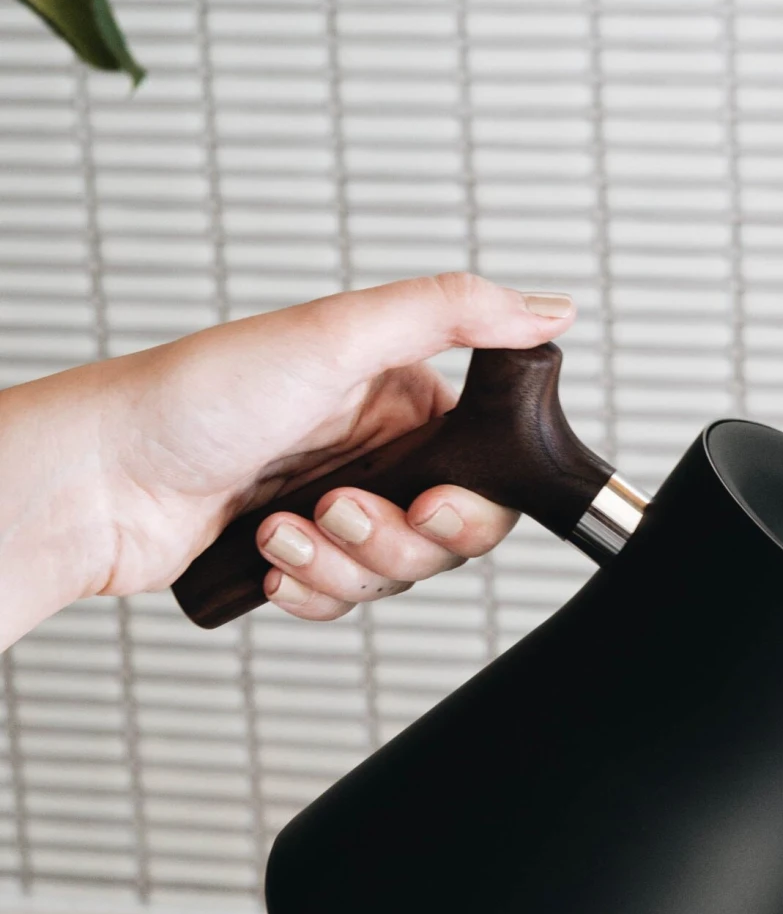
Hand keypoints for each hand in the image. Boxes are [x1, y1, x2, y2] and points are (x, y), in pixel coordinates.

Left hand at [0, 273, 575, 647]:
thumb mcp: (339, 334)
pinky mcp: (299, 558)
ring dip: (341, 563)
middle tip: (338, 510)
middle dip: (394, 541)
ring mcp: (336, 508)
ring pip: (395, 575)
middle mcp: (375, 452)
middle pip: (448, 537)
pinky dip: (311, 590)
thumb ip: (455, 316)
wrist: (99, 477)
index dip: (471, 504)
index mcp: (399, 396)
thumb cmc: (196, 396)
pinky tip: (269, 559)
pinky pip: (344, 602)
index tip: (434, 505)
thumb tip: (552, 310)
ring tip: (282, 527)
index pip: (488, 470)